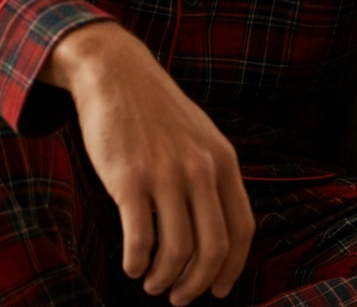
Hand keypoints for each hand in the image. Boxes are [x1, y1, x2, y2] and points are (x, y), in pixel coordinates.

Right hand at [41, 22, 254, 304]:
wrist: (115, 72)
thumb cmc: (154, 109)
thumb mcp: (199, 134)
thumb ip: (211, 174)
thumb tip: (214, 230)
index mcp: (222, 159)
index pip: (241, 230)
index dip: (232, 269)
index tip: (218, 291)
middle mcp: (199, 169)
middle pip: (211, 249)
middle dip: (196, 285)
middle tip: (180, 297)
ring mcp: (164, 174)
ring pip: (176, 251)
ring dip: (164, 279)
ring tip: (151, 282)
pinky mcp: (129, 179)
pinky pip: (140, 239)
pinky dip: (136, 263)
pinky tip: (131, 264)